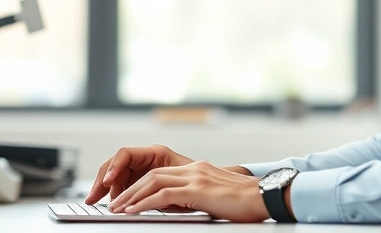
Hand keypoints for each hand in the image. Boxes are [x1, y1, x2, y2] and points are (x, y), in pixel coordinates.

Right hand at [85, 144, 193, 203]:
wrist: (214, 188)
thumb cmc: (202, 181)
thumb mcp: (183, 181)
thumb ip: (164, 187)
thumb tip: (147, 197)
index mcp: (156, 153)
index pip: (125, 154)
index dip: (114, 167)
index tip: (107, 182)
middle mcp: (146, 159)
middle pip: (115, 166)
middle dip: (101, 181)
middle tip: (92, 199)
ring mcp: (142, 170)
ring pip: (116, 178)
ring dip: (106, 190)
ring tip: (100, 204)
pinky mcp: (142, 182)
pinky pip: (123, 186)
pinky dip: (116, 195)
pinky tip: (116, 205)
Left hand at [107, 160, 269, 221]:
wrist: (266, 196)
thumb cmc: (248, 202)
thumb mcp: (218, 197)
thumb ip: (199, 198)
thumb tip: (184, 208)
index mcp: (199, 169)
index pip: (162, 174)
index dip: (142, 186)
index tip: (128, 199)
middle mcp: (195, 169)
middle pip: (153, 176)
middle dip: (130, 190)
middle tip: (115, 204)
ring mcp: (196, 177)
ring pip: (153, 183)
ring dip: (131, 197)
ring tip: (117, 209)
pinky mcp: (197, 190)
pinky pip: (162, 196)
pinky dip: (143, 203)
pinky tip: (132, 211)